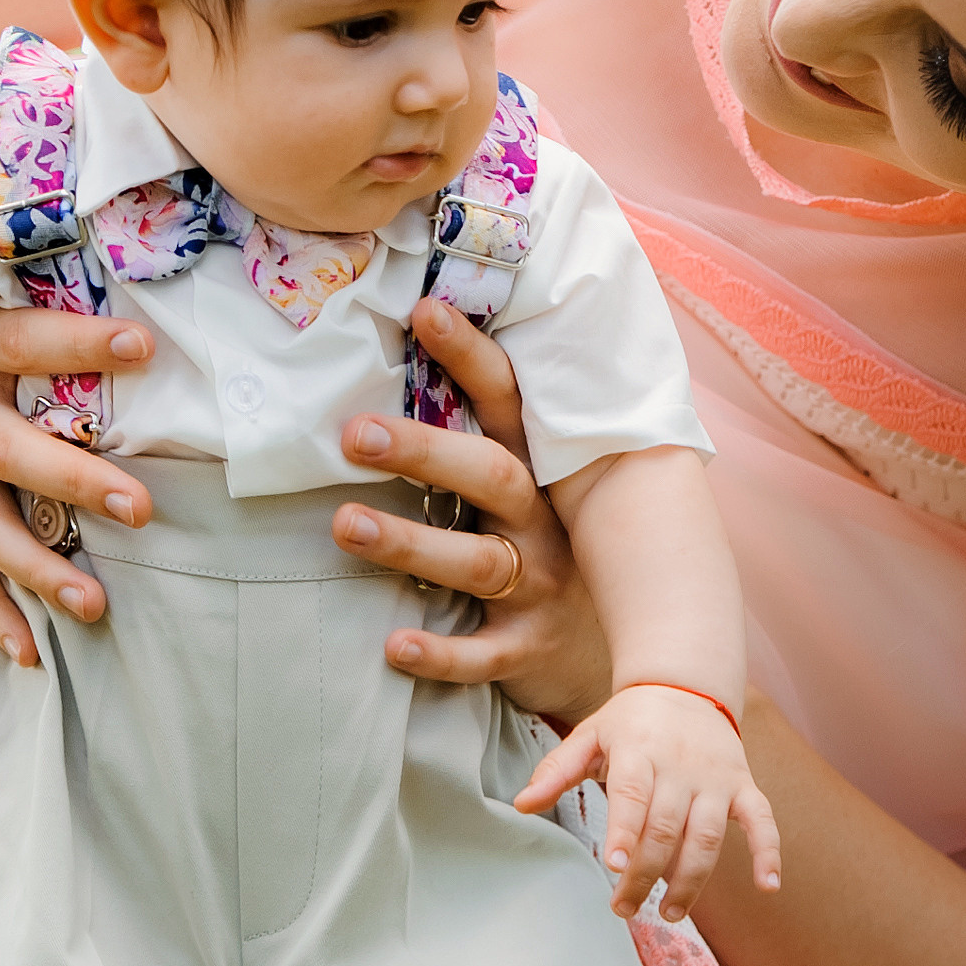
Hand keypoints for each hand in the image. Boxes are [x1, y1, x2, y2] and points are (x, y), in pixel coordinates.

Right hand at [0, 306, 157, 666]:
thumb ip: (23, 283)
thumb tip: (107, 264)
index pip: (28, 343)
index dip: (80, 342)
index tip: (142, 345)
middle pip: (15, 454)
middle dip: (77, 484)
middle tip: (140, 510)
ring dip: (39, 571)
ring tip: (94, 603)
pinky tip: (31, 652)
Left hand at [328, 299, 612, 730]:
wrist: (620, 655)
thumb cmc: (559, 556)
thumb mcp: (541, 493)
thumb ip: (490, 444)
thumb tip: (415, 362)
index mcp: (542, 473)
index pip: (508, 403)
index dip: (471, 356)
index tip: (424, 311)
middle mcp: (546, 523)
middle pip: (491, 475)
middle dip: (424, 451)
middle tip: (355, 433)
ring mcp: (541, 588)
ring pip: (480, 562)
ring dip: (411, 543)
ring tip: (345, 524)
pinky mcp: (530, 650)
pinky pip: (485, 654)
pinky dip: (442, 653)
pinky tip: (394, 646)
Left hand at [516, 684, 782, 917]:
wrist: (685, 686)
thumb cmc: (630, 721)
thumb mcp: (590, 735)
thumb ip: (557, 771)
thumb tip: (520, 805)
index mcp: (640, 750)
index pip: (632, 795)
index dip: (624, 832)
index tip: (612, 866)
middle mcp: (682, 765)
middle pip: (666, 828)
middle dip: (645, 873)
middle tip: (623, 908)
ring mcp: (716, 778)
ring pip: (707, 836)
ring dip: (691, 880)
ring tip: (670, 913)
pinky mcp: (743, 787)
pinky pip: (762, 820)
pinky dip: (768, 852)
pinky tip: (769, 888)